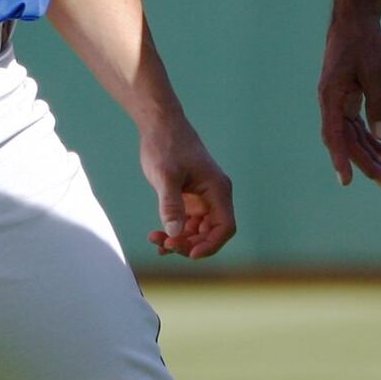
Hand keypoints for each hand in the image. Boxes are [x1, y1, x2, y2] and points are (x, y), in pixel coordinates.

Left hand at [141, 127, 236, 260]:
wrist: (160, 125)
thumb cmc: (166, 145)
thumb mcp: (166, 176)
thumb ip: (171, 205)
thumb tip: (174, 234)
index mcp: (218, 189)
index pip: (225, 227)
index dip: (210, 245)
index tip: (190, 254)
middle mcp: (214, 195)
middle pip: (210, 233)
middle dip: (189, 244)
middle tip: (165, 246)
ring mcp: (202, 198)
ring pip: (197, 230)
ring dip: (179, 240)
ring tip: (156, 240)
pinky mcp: (189, 197)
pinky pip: (186, 222)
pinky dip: (174, 232)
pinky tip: (158, 237)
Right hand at [318, 12, 380, 187]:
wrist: (355, 18)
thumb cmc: (363, 41)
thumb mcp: (375, 72)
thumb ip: (379, 104)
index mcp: (330, 97)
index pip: (335, 135)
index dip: (341, 159)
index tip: (347, 180)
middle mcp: (330, 103)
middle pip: (346, 140)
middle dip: (366, 163)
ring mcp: (338, 101)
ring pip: (352, 135)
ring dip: (369, 154)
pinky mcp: (347, 97)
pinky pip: (357, 124)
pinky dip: (370, 138)